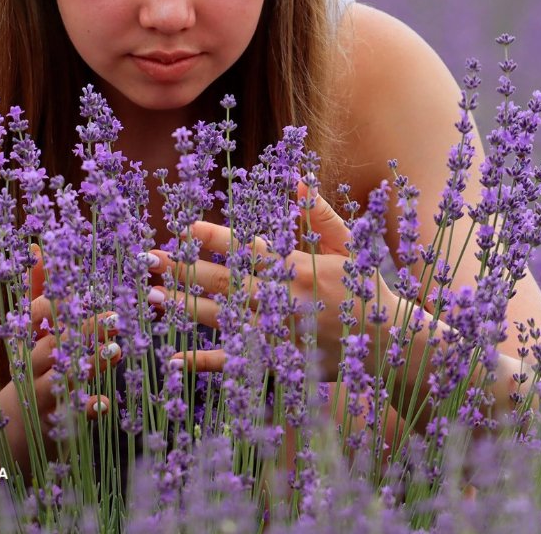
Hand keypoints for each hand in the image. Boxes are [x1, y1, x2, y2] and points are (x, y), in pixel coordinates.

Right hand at [0, 245, 119, 481]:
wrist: (10, 433)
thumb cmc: (29, 369)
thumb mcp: (29, 332)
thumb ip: (37, 290)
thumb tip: (37, 247)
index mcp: (28, 340)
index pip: (34, 316)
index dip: (53, 302)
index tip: (78, 290)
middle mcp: (32, 366)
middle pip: (54, 344)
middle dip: (85, 330)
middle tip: (117, 316)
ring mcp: (41, 395)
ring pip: (64, 378)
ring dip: (91, 363)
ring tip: (118, 350)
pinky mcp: (54, 424)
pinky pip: (71, 418)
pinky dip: (87, 409)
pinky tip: (104, 403)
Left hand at [147, 180, 384, 381]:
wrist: (391, 343)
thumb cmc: (366, 288)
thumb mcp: (348, 243)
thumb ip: (318, 212)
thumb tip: (293, 179)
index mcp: (296, 265)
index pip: (246, 248)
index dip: (214, 238)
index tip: (184, 228)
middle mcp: (282, 298)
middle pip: (224, 281)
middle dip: (185, 268)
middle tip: (149, 259)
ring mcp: (277, 333)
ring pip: (222, 318)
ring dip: (184, 307)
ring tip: (151, 296)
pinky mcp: (278, 362)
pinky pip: (235, 362)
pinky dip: (204, 361)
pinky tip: (174, 356)